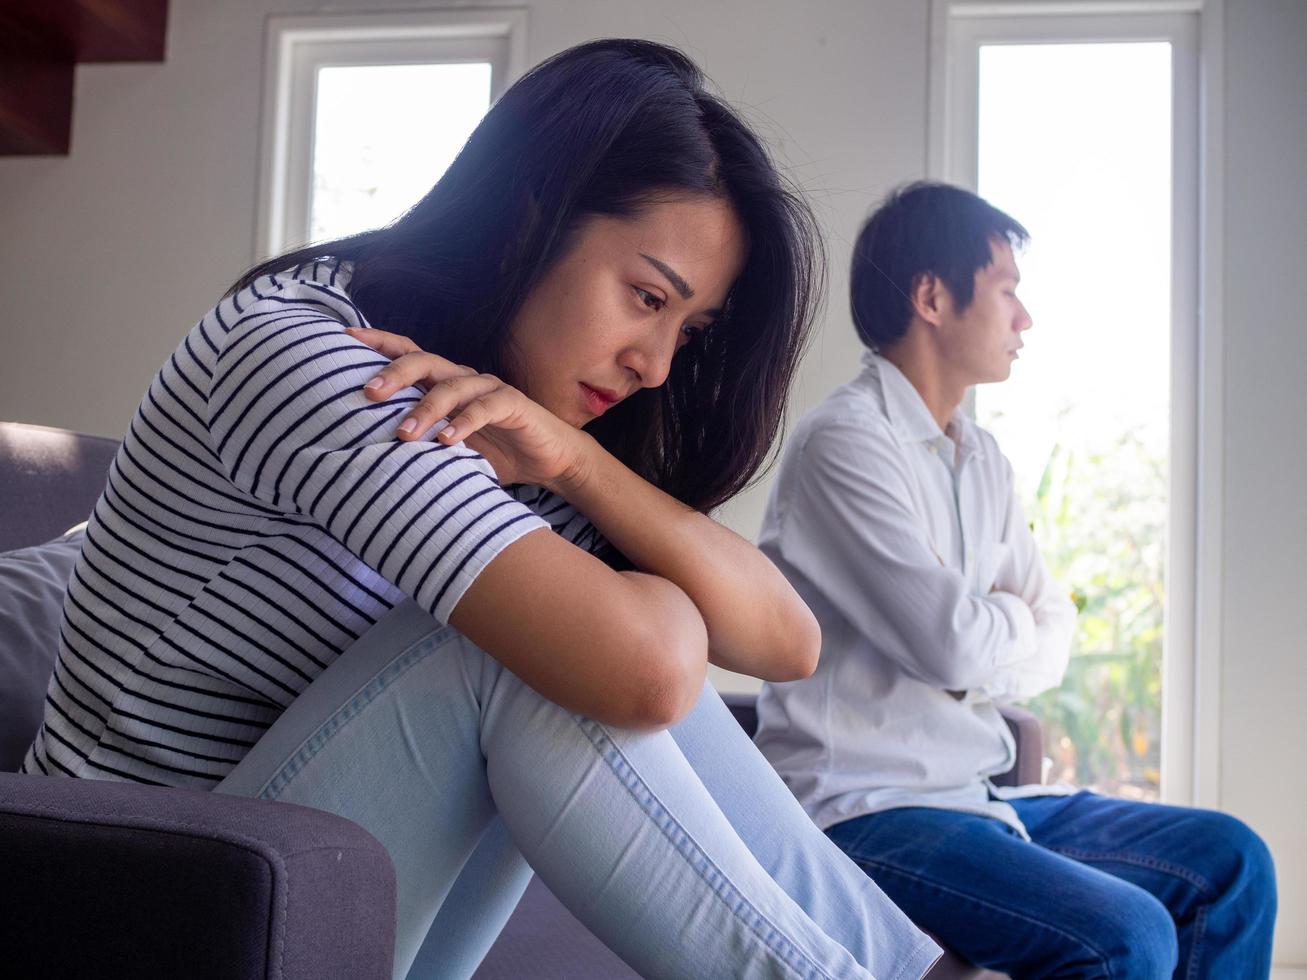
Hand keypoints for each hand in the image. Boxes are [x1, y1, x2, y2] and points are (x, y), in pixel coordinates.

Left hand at [346, 327, 587, 487]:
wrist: (550, 460)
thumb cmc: (496, 452)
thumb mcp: (449, 446)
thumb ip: (420, 441)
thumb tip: (368, 454)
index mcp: (444, 382)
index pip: (409, 353)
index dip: (379, 343)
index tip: (345, 338)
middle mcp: (463, 378)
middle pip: (425, 361)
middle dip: (394, 374)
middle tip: (368, 393)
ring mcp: (489, 389)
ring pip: (451, 387)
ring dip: (426, 409)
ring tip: (404, 434)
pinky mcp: (512, 404)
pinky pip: (485, 408)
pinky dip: (464, 423)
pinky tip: (447, 441)